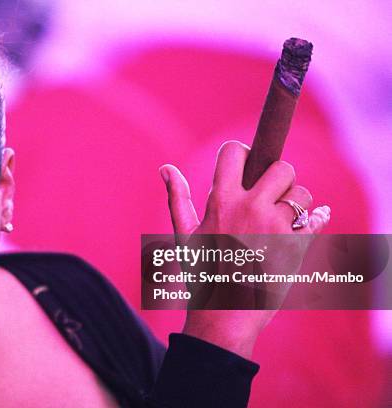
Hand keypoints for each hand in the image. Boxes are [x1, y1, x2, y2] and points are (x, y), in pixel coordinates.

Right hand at [159, 141, 330, 358]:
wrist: (225, 315)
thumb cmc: (201, 274)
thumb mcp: (185, 235)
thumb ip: (177, 198)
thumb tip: (166, 168)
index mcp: (221, 200)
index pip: (235, 150)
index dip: (243, 153)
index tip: (247, 166)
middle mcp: (250, 208)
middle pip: (281, 167)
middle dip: (280, 177)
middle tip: (271, 196)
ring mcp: (276, 227)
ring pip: (303, 194)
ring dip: (297, 203)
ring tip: (283, 220)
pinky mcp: (296, 246)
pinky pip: (317, 220)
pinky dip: (317, 220)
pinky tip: (314, 221)